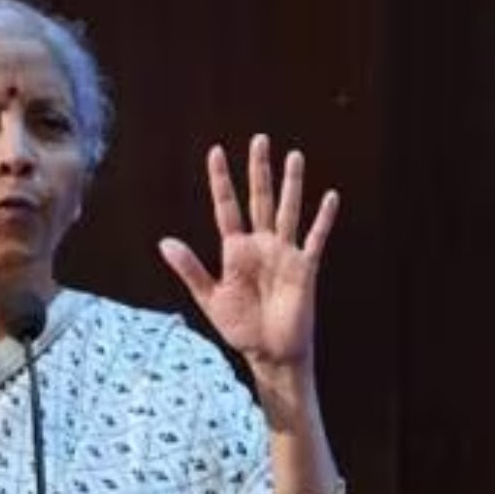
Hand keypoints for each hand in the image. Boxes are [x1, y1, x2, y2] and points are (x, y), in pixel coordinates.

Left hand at [159, 135, 338, 374]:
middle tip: (259, 139)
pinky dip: (323, 219)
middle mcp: (261, 244)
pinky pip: (315, 238)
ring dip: (290, 184)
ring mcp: (284, 253)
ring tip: (293, 155)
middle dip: (258, 170)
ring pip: (287, 210)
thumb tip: (164, 242)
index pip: (226, 206)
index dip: (220, 180)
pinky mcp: (305, 268)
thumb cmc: (240, 327)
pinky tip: (329, 196)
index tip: (215, 151)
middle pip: (259, 198)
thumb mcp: (211, 298)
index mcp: (235, 250)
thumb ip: (190, 269)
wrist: (270, 354)